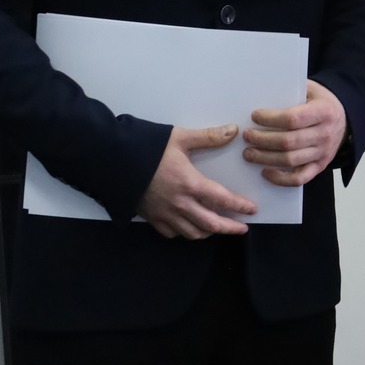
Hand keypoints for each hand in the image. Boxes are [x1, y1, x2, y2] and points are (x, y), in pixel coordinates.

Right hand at [138, 124, 258, 237]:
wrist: (113, 160)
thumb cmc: (146, 148)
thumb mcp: (179, 138)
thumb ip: (208, 137)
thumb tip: (233, 130)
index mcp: (191, 184)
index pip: (223, 199)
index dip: (240, 206)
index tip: (252, 210)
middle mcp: (181, 204)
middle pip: (211, 224)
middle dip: (230, 228)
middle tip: (242, 228)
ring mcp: (165, 214)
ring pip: (192, 233)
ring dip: (208, 232)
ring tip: (217, 228)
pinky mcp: (151, 218)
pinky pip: (172, 233)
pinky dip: (184, 233)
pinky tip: (188, 227)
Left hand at [241, 79, 347, 185]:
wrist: (345, 119)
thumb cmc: (320, 103)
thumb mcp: (311, 89)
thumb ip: (290, 92)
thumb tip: (260, 95)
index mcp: (323, 112)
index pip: (292, 119)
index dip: (270, 119)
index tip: (254, 116)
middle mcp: (325, 134)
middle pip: (288, 142)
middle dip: (262, 139)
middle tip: (247, 135)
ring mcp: (323, 153)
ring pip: (290, 160)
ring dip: (265, 158)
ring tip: (249, 153)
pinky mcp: (320, 167)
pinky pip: (299, 178)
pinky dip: (280, 179)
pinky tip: (265, 172)